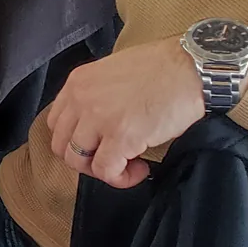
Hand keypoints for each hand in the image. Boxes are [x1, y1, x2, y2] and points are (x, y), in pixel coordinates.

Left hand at [44, 37, 206, 187]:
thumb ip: (97, 95)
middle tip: (112, 158)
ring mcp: (98, 119)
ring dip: (103, 169)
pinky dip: (121, 178)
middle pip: (61, 146)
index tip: (97, 143)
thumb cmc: (162, 68)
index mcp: (77, 82)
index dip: (76, 140)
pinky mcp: (120, 137)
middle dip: (86, 159)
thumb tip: (97, 125)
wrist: (190, 69)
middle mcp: (80, 99)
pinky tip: (141, 168)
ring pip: (78, 162)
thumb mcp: (113, 73)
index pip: (56, 123)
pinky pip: (106, 172)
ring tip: (130, 163)